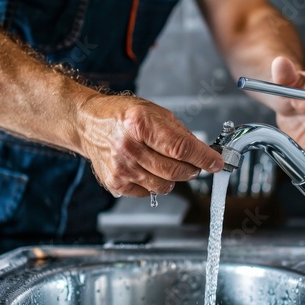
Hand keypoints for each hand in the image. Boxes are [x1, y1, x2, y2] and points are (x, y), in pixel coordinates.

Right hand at [76, 94, 223, 197]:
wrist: (88, 123)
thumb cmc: (122, 115)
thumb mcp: (154, 112)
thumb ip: (179, 133)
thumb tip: (203, 153)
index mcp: (139, 124)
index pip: (181, 147)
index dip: (203, 158)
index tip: (216, 163)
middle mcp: (128, 147)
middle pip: (174, 170)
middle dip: (192, 170)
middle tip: (195, 165)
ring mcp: (120, 168)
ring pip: (164, 185)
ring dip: (174, 178)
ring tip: (168, 164)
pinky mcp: (115, 183)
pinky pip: (147, 192)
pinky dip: (154, 183)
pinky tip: (147, 169)